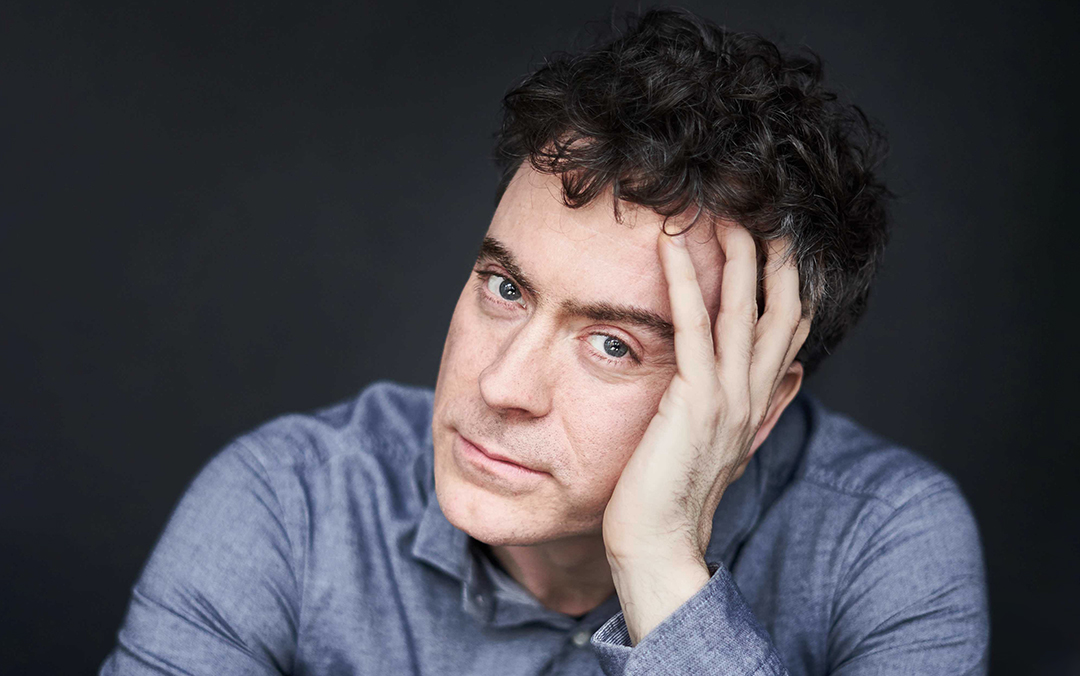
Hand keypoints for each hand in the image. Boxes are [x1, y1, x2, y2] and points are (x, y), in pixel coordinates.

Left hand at [601, 222, 810, 643]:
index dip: (791, 282)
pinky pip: (693, 327)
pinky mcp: (695, 400)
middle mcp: (754, 394)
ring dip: (736, 254)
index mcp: (759, 401)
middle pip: (779, 310)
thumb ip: (760, 406)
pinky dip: (682, 281)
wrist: (658, 544)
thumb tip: (794, 377)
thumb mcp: (727, 443)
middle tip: (760, 207)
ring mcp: (729, 396)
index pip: (790, 330)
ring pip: (743, 309)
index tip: (782, 239)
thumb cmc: (676, 493)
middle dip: (774, 255)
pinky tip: (669, 244)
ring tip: (721, 209)